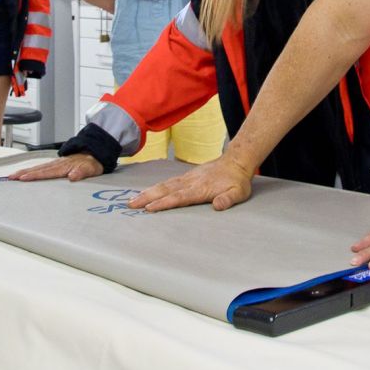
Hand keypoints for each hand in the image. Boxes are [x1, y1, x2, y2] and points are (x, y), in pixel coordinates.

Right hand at [7, 154, 102, 181]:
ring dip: (25, 171)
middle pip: (38, 169)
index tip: (23, 178)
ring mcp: (55, 163)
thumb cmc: (93, 163)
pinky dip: (31, 170)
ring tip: (13, 176)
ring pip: (37, 167)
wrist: (95, 153)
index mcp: (64, 166)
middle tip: (11, 177)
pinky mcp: (55, 164)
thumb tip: (73, 175)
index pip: (47, 172)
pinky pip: (41, 167)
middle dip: (24, 173)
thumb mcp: (92, 168)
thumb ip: (82, 171)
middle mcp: (58, 163)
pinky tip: (25, 173)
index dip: (35, 175)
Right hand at [128, 153, 253, 211]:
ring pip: (164, 185)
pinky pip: (168, 182)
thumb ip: (228, 199)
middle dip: (148, 197)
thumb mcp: (238, 193)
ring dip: (148, 192)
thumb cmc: (237, 181)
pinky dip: (156, 187)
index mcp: (201, 189)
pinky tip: (149, 191)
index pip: (179, 197)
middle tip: (131, 204)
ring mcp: (188, 178)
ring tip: (133, 199)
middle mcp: (191, 182)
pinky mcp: (187, 176)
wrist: (236, 161)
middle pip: (166, 190)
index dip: (164, 203)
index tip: (149, 208)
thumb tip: (217, 206)